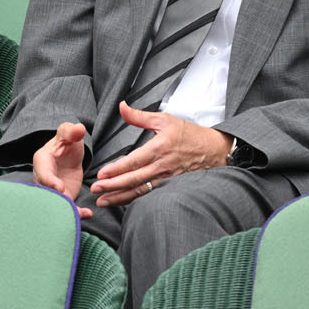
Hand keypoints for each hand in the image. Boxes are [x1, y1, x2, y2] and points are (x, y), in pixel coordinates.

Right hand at [32, 122, 92, 217]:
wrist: (69, 155)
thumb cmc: (66, 143)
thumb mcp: (68, 134)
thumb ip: (71, 131)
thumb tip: (79, 128)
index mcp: (42, 161)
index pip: (42, 172)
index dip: (49, 181)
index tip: (60, 188)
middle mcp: (43, 178)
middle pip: (45, 193)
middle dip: (56, 201)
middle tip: (69, 206)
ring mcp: (52, 189)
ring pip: (55, 203)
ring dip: (66, 210)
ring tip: (81, 213)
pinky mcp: (63, 197)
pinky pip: (67, 208)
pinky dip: (76, 213)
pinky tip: (87, 213)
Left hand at [90, 102, 231, 206]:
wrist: (212, 150)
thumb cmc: (187, 134)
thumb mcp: (164, 120)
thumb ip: (139, 116)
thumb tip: (121, 107)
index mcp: (159, 148)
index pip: (134, 161)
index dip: (117, 169)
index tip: (101, 174)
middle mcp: (162, 166)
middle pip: (134, 179)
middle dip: (113, 186)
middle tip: (95, 190)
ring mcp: (165, 178)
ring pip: (140, 190)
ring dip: (120, 197)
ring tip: (102, 201)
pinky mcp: (168, 185)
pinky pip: (148, 194)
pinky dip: (133, 200)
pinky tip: (120, 202)